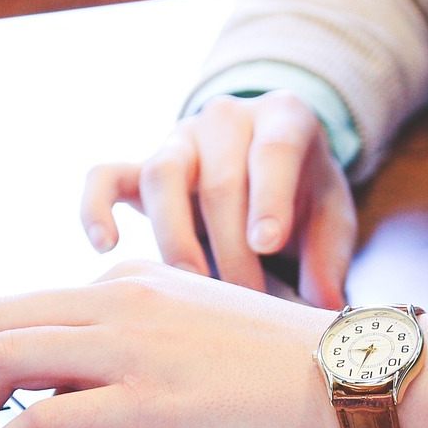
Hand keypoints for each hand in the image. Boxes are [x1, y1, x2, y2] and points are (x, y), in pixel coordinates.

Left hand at [0, 261, 353, 427]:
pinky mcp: (148, 403)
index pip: (29, 306)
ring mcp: (133, 348)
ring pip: (3, 357)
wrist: (355, 376)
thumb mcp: (202, 330)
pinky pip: (41, 418)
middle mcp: (122, 302)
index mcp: (136, 282)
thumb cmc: (293, 365)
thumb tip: (78, 387)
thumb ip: (139, 343)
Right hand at [81, 91, 357, 308]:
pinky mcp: (140, 166)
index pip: (273, 150)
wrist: (270, 164)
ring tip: (192, 288)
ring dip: (176, 238)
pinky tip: (106, 246)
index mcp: (284, 118)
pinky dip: (96, 207)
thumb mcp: (332, 217)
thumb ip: (330, 257)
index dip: (269, 198)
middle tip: (246, 300)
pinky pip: (105, 177)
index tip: (267, 244)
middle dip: (231, 248)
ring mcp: (179, 140)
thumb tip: (326, 308)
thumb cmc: (305, 196)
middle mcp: (227, 119)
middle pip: (218, 180)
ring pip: (162, 176)